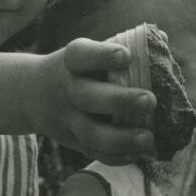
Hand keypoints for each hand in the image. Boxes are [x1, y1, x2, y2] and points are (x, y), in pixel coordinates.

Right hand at [29, 38, 156, 164]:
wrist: (32, 94)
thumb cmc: (80, 69)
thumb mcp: (89, 53)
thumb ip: (125, 45)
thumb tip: (162, 39)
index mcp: (71, 62)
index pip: (81, 55)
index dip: (102, 56)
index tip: (126, 56)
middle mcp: (67, 89)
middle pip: (87, 97)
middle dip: (119, 101)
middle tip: (150, 101)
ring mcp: (68, 118)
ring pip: (90, 132)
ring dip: (121, 138)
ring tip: (149, 138)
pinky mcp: (73, 140)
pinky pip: (92, 152)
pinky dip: (115, 157)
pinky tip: (137, 155)